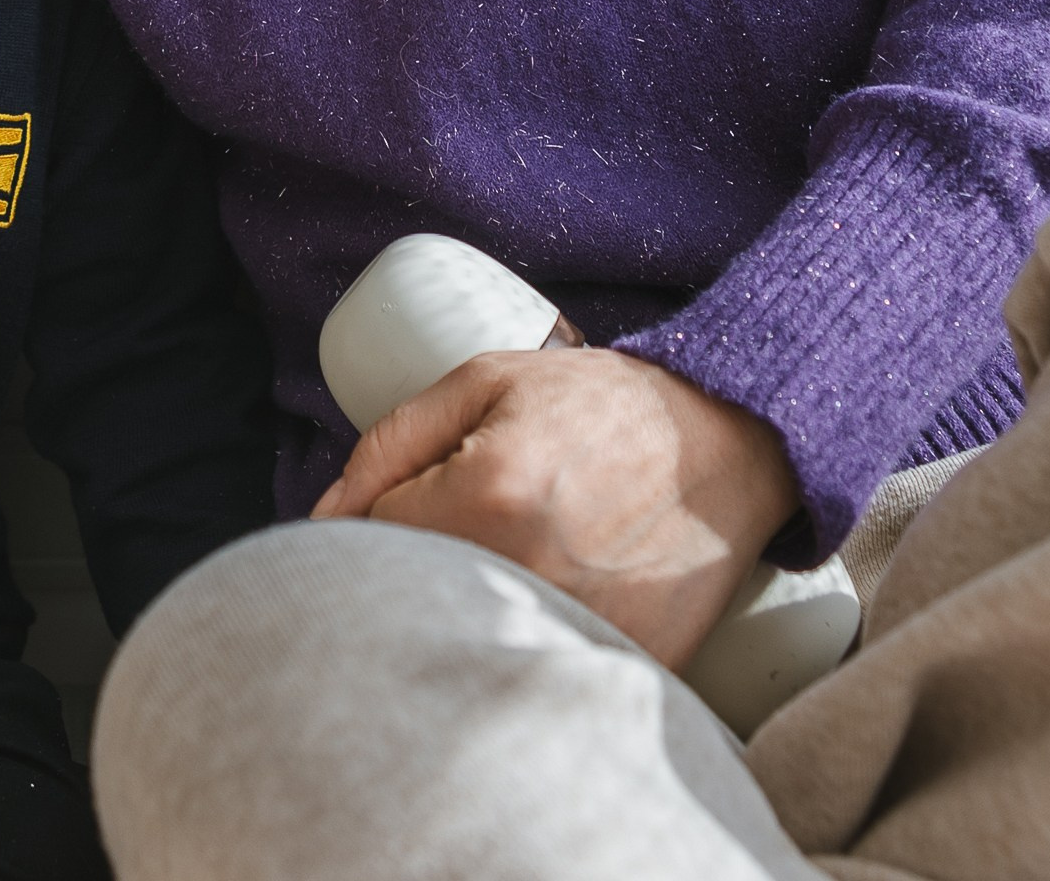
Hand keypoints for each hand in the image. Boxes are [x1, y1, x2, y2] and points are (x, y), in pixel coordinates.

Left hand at [312, 348, 798, 668]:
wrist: (726, 444)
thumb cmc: (598, 404)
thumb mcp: (483, 382)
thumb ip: (390, 443)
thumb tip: (323, 519)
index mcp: (487, 494)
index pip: (373, 539)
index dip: (381, 520)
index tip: (418, 502)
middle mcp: (528, 570)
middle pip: (416, 600)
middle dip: (416, 573)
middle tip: (464, 532)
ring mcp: (579, 627)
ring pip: (469, 639)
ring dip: (469, 608)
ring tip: (515, 555)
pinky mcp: (622, 666)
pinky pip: (536, 667)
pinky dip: (526, 644)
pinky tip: (557, 595)